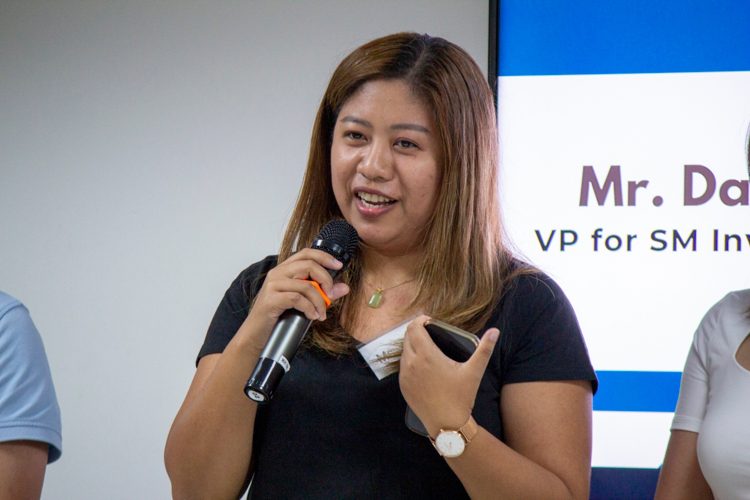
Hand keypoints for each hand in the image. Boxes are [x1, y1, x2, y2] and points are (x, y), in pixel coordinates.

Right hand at [240, 249, 349, 348]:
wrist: (256, 335)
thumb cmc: (279, 317)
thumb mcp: (304, 302)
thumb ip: (323, 293)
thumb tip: (344, 287)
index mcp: (284, 270)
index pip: (306, 253)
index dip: (324, 257)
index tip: (339, 266)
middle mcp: (277, 273)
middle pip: (309, 265)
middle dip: (325, 280)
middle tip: (331, 296)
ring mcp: (272, 285)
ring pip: (305, 285)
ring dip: (319, 301)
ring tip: (321, 314)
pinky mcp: (270, 299)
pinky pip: (297, 299)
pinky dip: (309, 308)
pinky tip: (312, 316)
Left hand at [399, 315, 498, 437]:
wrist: (447, 425)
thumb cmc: (460, 397)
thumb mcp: (474, 372)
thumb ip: (485, 349)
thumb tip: (495, 331)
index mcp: (427, 355)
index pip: (414, 328)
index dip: (420, 320)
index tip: (429, 320)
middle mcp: (412, 363)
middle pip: (407, 337)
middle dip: (416, 331)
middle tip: (429, 332)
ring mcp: (405, 375)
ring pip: (404, 351)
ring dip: (412, 345)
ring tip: (426, 347)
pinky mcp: (403, 386)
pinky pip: (403, 366)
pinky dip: (410, 360)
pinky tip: (421, 364)